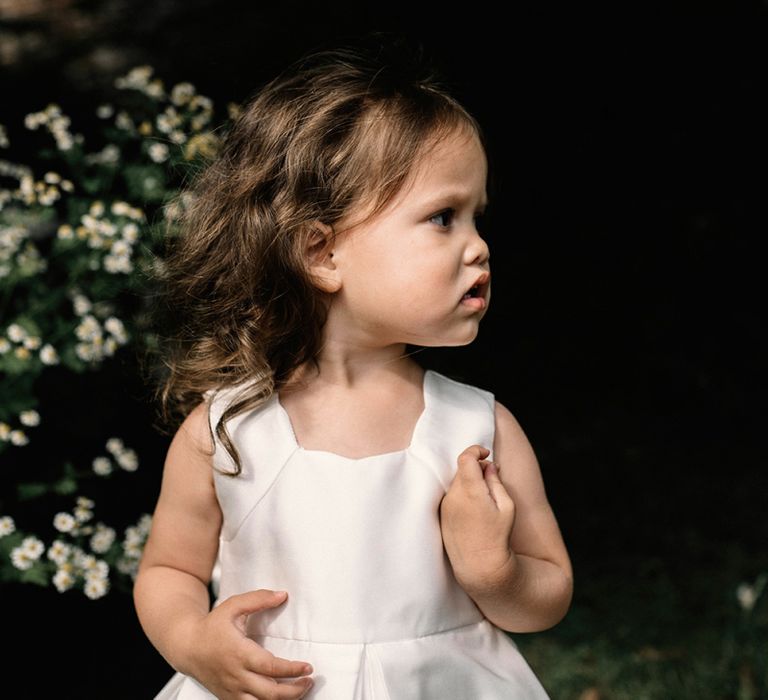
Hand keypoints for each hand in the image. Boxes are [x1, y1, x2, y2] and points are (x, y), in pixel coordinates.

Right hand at [180, 589, 313, 699]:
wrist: (187, 646)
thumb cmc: (212, 625)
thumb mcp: (234, 605)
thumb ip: (259, 599)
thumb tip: (282, 595)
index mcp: (239, 653)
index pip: (270, 667)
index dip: (292, 670)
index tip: (308, 667)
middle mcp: (236, 675)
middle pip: (270, 693)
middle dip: (294, 690)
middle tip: (309, 681)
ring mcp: (232, 690)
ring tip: (300, 690)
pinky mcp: (229, 698)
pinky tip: (281, 697)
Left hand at [439, 445, 517, 593]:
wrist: (480, 565)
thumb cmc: (498, 536)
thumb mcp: (506, 506)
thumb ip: (495, 481)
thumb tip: (488, 466)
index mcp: (471, 492)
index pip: (466, 457)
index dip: (476, 450)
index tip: (486, 453)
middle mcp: (454, 496)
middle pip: (462, 469)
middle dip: (476, 468)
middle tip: (491, 477)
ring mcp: (445, 506)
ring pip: (456, 482)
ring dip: (469, 482)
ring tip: (484, 498)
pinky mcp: (442, 514)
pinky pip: (452, 495)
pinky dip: (462, 494)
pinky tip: (474, 510)